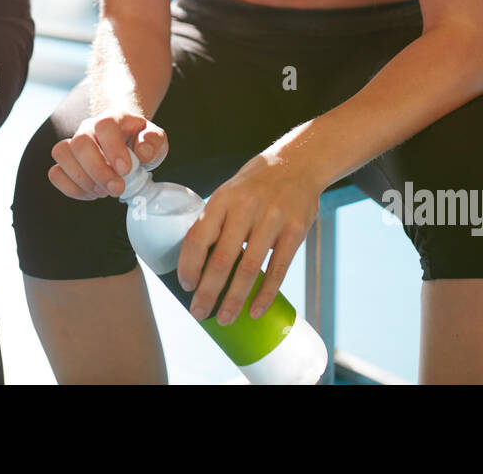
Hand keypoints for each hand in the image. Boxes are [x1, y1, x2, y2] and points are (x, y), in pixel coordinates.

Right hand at [49, 110, 167, 199]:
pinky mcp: (65, 162)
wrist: (126, 142)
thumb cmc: (139, 142)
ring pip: (62, 154)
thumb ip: (153, 142)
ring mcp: (74, 144)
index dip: (113, 148)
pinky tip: (91, 193)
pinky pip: (55, 173)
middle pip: (80, 142)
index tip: (125, 170)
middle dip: (98, 171)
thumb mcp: (155, 140)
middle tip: (116, 189)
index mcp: (113, 118)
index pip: (105, 125)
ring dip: (83, 179)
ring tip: (103, 191)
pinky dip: (72, 188)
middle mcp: (89, 128)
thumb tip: (143, 153)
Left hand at [176, 149, 321, 324]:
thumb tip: (197, 266)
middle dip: (207, 292)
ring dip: (234, 299)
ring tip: (224, 318)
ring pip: (249, 269)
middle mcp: (245, 209)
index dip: (189, 266)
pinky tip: (255, 310)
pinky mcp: (295, 231)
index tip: (186, 286)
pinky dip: (265, 294)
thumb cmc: (255, 185)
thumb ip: (215, 223)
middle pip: (222, 259)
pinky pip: (278, 270)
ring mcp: (272, 220)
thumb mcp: (229, 193)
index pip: (197, 238)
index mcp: (222, 200)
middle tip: (199, 313)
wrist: (297, 163)